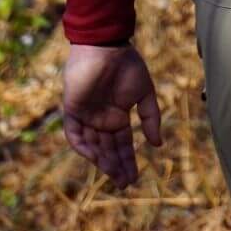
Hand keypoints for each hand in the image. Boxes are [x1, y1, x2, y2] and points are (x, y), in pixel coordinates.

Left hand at [63, 43, 163, 188]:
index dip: (128, 161)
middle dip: (117, 166)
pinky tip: (94, 158)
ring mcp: (86, 116)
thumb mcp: (145, 93)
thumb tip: (158, 144)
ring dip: (102, 161)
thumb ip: (150, 118)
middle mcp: (101, 119)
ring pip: (93, 145)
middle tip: (125, 184)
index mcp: (118, 115)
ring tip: (115, 175)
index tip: (134, 178)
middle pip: (108, 149)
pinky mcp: (72, 110)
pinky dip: (82, 146)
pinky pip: (74, 134)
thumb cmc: (128, 66)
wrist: (107, 47)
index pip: (122, 143)